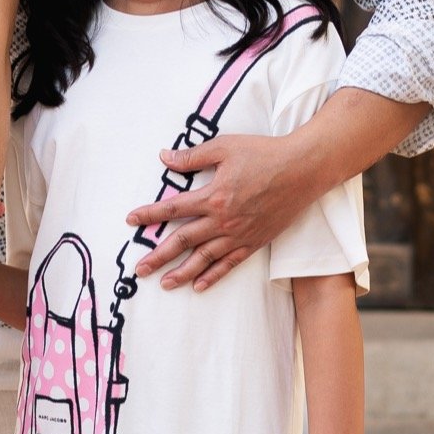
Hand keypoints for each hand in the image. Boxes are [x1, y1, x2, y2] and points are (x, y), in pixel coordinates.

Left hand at [128, 131, 310, 291]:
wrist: (302, 170)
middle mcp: (223, 220)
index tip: (131, 220)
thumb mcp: (225, 147)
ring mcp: (239, 234)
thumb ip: (193, 156)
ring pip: (204, 258)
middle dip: (158, 256)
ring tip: (164, 284)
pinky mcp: (255, 242)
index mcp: (213, 196)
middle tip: (139, 270)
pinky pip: (230, 263)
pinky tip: (199, 286)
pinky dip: (214, 276)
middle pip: (183, 241)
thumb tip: (165, 158)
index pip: (173, 209)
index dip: (149, 215)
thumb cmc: (264, 154)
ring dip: (182, 272)